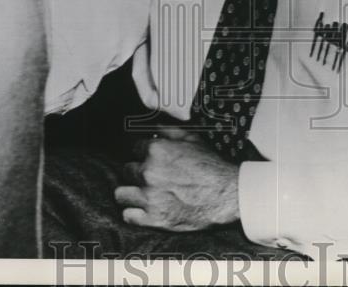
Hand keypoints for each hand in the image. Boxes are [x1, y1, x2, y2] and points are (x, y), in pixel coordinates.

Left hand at [115, 131, 240, 230]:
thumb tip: (154, 129)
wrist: (226, 194)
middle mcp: (148, 172)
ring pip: (120, 194)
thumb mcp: (193, 139)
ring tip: (141, 193)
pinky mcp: (153, 218)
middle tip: (149, 177)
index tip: (148, 159)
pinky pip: (128, 215)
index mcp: (156, 150)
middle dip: (136, 172)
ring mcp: (149, 197)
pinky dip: (134, 213)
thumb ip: (169, 131)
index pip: (133, 148)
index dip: (142, 153)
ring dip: (130, 193)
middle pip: (126, 170)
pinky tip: (143, 209)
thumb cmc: (211, 166)